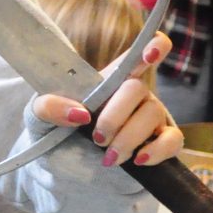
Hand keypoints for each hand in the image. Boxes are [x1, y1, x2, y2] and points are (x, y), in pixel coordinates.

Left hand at [32, 30, 183, 168]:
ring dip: (128, 138)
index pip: (134, 56)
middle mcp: (134, 95)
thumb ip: (49, 107)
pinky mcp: (160, 143)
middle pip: (137, 89)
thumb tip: (79, 113)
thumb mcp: (40, 116)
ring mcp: (150, 118)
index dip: (152, 46)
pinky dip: (157, 150)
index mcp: (107, 81)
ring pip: (153, 115)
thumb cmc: (57, 132)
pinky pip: (173, 140)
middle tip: (97, 138)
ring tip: (108, 157)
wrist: (64, 166)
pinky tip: (138, 159)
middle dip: (115, 116)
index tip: (151, 52)